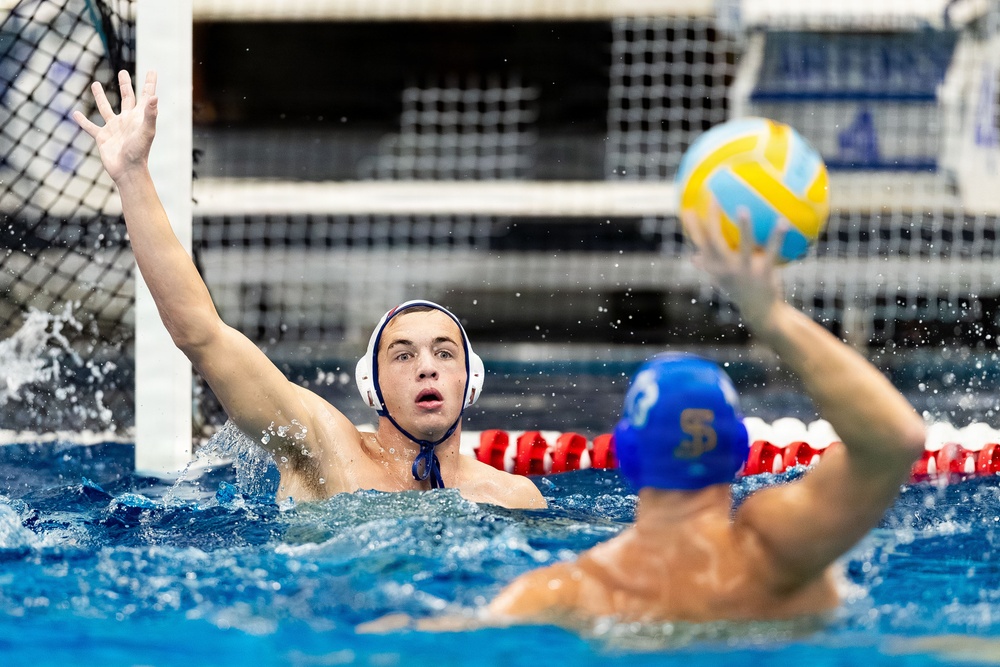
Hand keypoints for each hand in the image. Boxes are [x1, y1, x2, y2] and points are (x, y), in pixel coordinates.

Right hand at [72, 70, 157, 183]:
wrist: (127, 170)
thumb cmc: (139, 152)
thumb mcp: (146, 131)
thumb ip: (151, 114)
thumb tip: (155, 96)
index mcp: (139, 116)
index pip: (146, 95)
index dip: (150, 83)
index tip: (153, 70)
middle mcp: (127, 120)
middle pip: (126, 97)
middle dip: (125, 85)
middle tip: (122, 72)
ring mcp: (114, 128)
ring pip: (105, 108)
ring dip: (100, 97)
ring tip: (95, 84)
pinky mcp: (102, 137)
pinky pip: (90, 127)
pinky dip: (83, 121)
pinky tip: (76, 114)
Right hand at [682, 201, 785, 330]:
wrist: (760, 312)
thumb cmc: (740, 291)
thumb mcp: (722, 280)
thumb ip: (708, 267)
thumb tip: (692, 257)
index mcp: (715, 268)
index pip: (699, 245)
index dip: (692, 228)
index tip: (686, 209)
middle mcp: (726, 269)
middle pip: (715, 241)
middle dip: (711, 219)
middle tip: (713, 197)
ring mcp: (745, 271)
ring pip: (743, 246)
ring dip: (743, 227)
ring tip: (742, 207)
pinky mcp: (763, 274)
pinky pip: (771, 252)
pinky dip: (777, 237)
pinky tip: (782, 221)